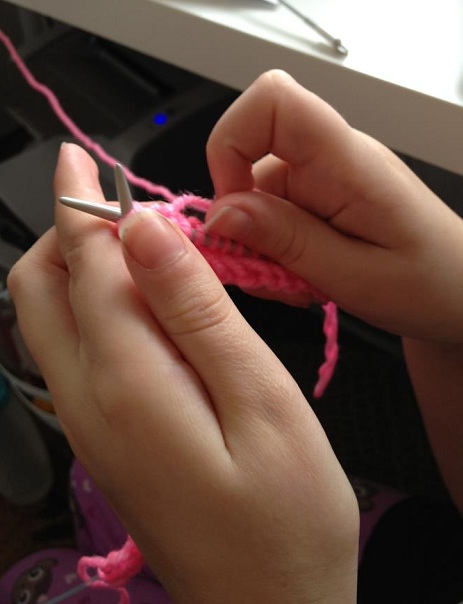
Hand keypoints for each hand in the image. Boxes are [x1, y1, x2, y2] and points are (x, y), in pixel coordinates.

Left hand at [8, 143, 358, 602]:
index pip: (87, 266)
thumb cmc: (286, 517)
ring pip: (48, 324)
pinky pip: (72, 357)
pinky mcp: (104, 442)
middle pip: (40, 293)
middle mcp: (90, 404)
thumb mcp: (262, 399)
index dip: (83, 207)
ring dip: (75, 269)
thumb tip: (148, 233)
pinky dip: (89, 311)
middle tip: (106, 195)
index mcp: (129, 382)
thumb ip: (197, 310)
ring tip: (127, 240)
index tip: (85, 163)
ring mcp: (89, 428)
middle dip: (64, 232)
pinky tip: (135, 304)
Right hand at [206, 70, 462, 342]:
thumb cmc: (428, 283)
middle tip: (269, 271)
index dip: (231, 144)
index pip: (272, 102)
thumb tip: (220, 214)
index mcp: (347, 163)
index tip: (229, 208)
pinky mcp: (322, 196)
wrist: (457, 291)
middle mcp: (333, 158)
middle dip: (242, 223)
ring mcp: (326, 176)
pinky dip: (275, 249)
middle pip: (251, 161)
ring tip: (298, 281)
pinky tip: (302, 274)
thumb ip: (284, 240)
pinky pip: (274, 213)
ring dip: (261, 245)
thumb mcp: (351, 275)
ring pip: (256, 196)